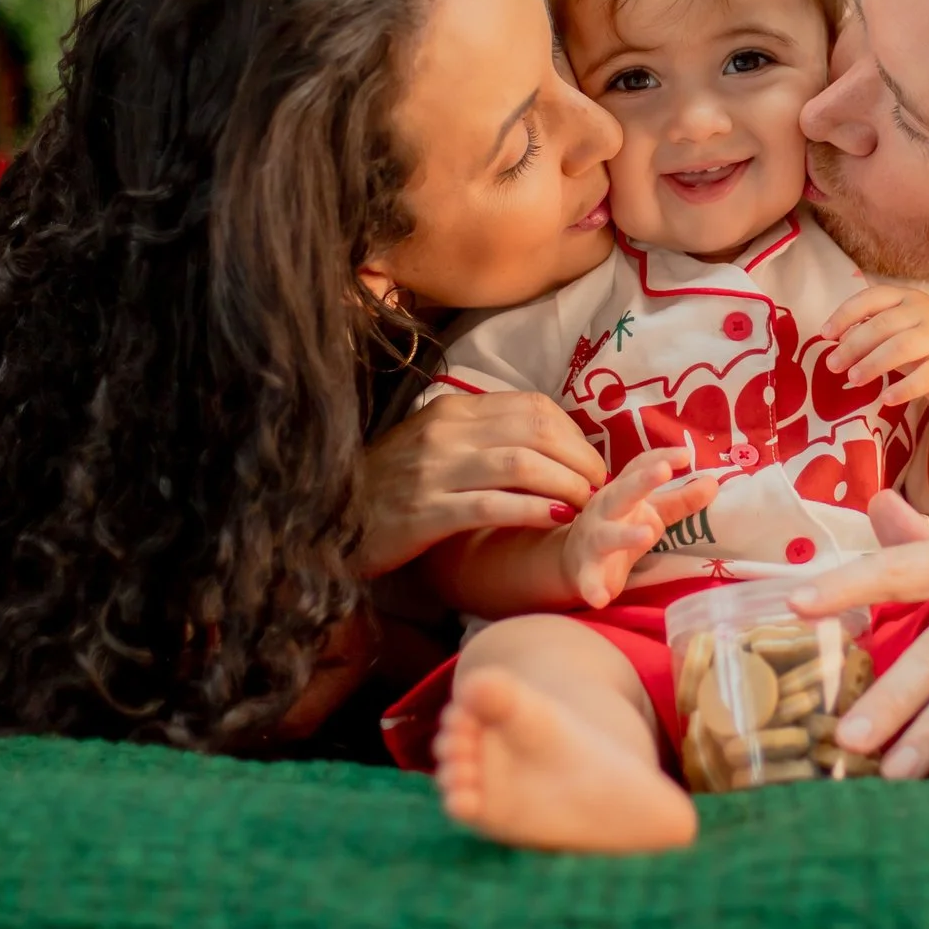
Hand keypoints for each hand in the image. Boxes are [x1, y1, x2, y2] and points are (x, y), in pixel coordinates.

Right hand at [353, 391, 607, 575]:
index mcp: (453, 410)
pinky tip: (554, 520)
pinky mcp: (424, 513)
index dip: (573, 435)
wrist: (329, 520)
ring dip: (564, 485)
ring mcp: (433, 471)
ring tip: (585, 505)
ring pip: (519, 465)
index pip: (532, 408)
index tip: (591, 462)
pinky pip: (490, 505)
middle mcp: (446, 433)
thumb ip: (482, 436)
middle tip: (599, 487)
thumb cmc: (391, 486)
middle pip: (534, 431)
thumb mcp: (435, 446)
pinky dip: (530, 511)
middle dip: (578, 459)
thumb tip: (545, 443)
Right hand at [559, 452, 718, 610]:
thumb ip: (681, 499)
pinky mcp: (586, 571)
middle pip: (621, 493)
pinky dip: (592, 588)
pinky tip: (602, 598)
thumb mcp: (651, 511)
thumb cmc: (620, 526)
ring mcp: (593, 540)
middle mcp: (605, 510)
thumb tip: (714, 482)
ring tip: (648, 534)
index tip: (684, 454)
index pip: (638, 467)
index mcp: (622, 491)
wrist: (574, 559)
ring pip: (606, 536)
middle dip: (641, 482)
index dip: (659, 457)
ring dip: (625, 535)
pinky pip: (588, 580)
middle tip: (663, 471)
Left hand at [822, 286, 928, 411]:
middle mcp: (925, 311)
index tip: (825, 334)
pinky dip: (903, 388)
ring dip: (873, 363)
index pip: (872, 298)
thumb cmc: (919, 348)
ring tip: (853, 379)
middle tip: (833, 365)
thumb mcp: (893, 334)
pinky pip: (925, 376)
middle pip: (884, 324)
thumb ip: (867, 331)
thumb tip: (836, 339)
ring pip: (902, 347)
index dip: (845, 314)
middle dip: (854, 345)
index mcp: (906, 298)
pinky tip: (886, 399)